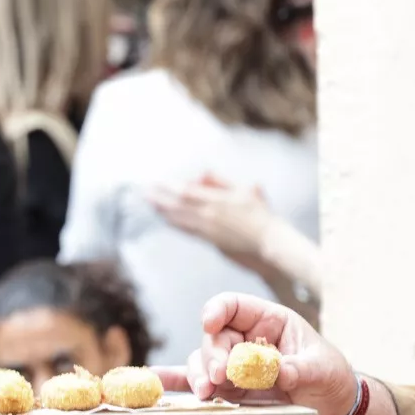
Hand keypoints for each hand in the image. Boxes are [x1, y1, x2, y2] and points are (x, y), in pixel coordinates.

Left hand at [147, 173, 271, 264]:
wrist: (269, 241)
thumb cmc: (260, 215)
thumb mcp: (244, 191)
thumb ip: (221, 182)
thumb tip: (202, 173)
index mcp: (219, 199)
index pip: (188, 191)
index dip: (170, 187)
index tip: (158, 182)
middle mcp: (211, 213)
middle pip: (179, 204)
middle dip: (160, 198)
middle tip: (145, 193)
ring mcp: (209, 227)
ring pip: (180, 218)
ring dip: (164, 210)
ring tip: (151, 204)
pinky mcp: (211, 240)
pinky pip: (187, 230)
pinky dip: (174, 223)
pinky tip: (166, 219)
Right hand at [162, 292, 358, 414]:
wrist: (331, 414)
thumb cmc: (330, 379)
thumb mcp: (322, 369)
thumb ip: (299, 369)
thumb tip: (279, 372)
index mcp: (267, 322)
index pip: (234, 306)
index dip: (218, 311)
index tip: (210, 324)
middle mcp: (245, 340)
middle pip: (214, 339)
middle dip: (212, 357)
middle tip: (220, 377)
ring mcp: (234, 366)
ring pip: (202, 362)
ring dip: (199, 375)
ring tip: (206, 393)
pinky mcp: (227, 390)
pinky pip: (197, 383)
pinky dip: (177, 383)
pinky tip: (157, 383)